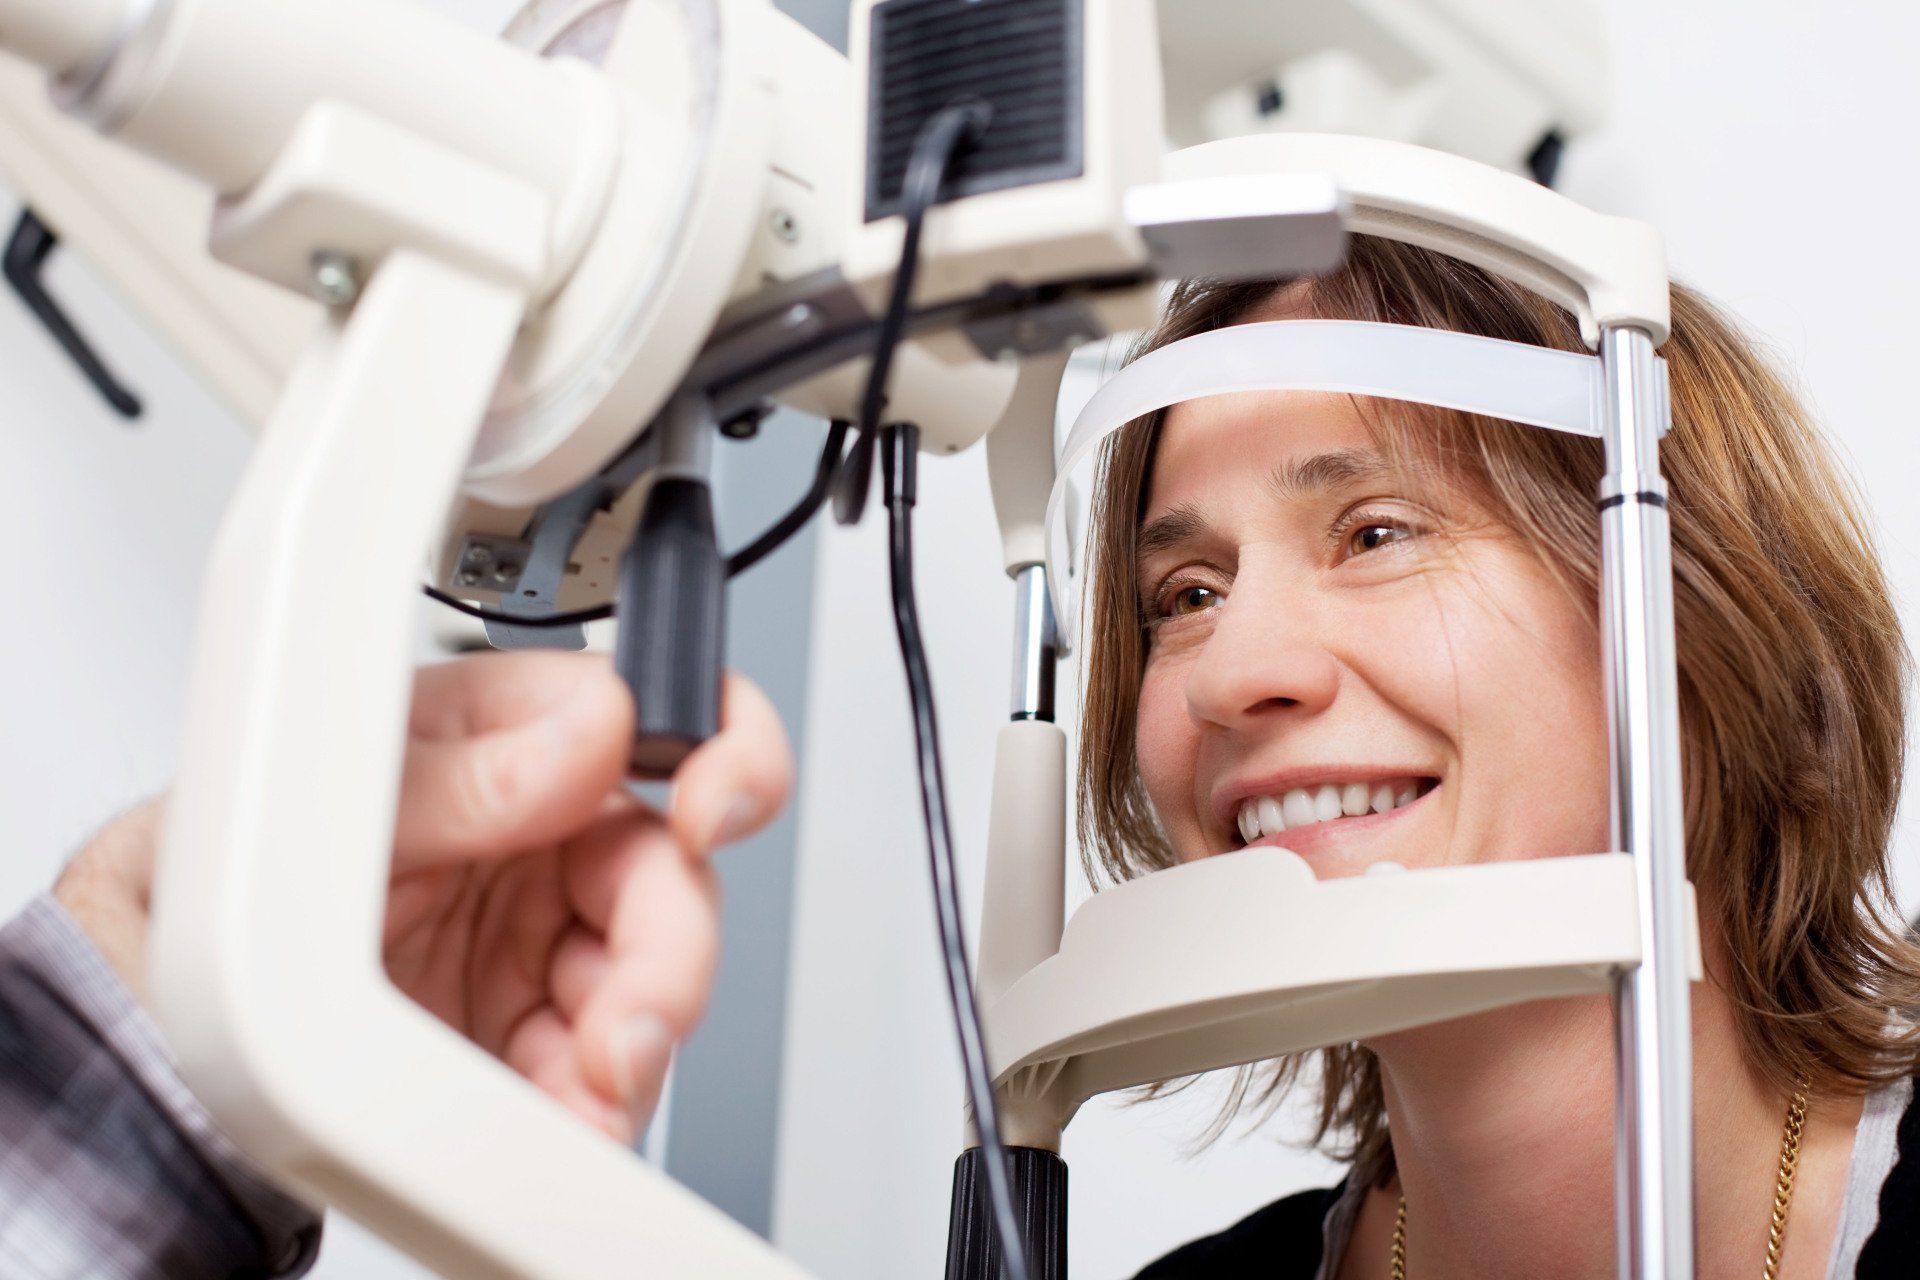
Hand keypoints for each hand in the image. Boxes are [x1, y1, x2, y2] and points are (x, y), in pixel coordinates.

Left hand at [57, 651, 791, 1143]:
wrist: (134, 1038)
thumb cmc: (212, 888)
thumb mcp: (324, 814)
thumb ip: (457, 771)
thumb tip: (586, 732)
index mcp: (503, 749)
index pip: (655, 718)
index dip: (721, 749)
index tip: (711, 807)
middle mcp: (533, 844)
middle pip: (668, 873)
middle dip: (670, 946)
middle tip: (632, 1005)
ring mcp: (532, 949)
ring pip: (652, 979)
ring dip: (639, 1035)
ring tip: (589, 1079)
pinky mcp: (525, 1047)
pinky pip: (605, 1072)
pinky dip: (602, 1102)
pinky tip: (571, 1112)